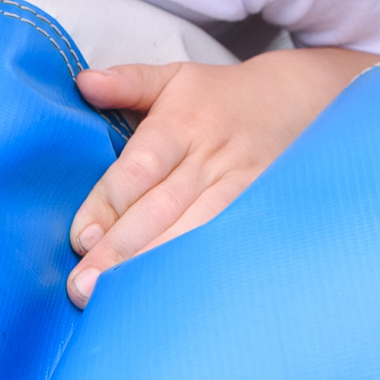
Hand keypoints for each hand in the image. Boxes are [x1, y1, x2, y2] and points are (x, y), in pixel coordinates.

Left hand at [65, 45, 378, 306]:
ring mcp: (238, 188)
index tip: (81, 237)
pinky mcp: (258, 210)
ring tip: (116, 301)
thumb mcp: (174, 78)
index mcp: (181, 125)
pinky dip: (198, 270)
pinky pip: (225, 243)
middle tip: (83, 286)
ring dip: (154, 267)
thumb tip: (84, 84)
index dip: (109, 204)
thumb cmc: (219, 98)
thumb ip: (127, 81)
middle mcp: (209, 159)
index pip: (140, 168)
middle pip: (161, 208)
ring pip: (193, 232)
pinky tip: (172, 297)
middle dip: (121, 250)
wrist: (298, 100)